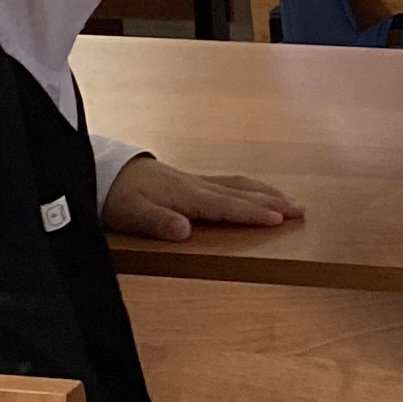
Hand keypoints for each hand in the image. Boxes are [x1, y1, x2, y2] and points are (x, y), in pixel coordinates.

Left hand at [102, 150, 304, 241]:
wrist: (102, 171)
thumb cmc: (116, 196)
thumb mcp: (130, 213)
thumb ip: (157, 222)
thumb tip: (185, 230)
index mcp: (184, 195)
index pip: (225, 205)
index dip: (251, 212)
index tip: (279, 218)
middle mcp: (194, 185)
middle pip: (239, 192)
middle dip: (271, 201)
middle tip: (300, 210)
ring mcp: (194, 180)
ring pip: (237, 185)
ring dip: (265, 193)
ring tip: (289, 201)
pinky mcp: (190, 180)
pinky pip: (228, 182)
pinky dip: (249, 187)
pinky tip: (255, 191)